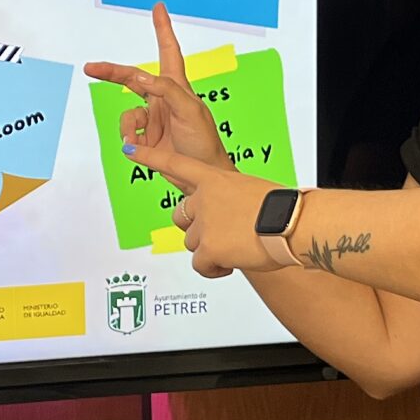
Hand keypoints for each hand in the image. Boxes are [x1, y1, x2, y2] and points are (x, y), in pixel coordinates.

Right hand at [83, 2, 231, 168]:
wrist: (201, 177)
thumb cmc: (204, 142)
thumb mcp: (190, 111)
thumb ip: (165, 90)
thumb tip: (140, 77)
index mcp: (178, 87)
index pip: (169, 51)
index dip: (162, 29)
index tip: (158, 8)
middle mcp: (163, 99)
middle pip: (132, 79)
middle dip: (112, 73)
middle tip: (91, 68)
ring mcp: (153, 119)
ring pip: (127, 113)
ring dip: (128, 126)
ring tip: (137, 141)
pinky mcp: (145, 139)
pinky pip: (127, 132)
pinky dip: (129, 140)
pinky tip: (138, 149)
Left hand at [122, 134, 278, 279]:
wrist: (291, 224)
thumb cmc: (281, 208)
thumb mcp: (249, 191)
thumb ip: (228, 198)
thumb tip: (225, 217)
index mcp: (214, 178)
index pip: (175, 165)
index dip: (150, 157)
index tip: (129, 149)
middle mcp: (203, 198)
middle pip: (182, 218)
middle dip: (197, 229)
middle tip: (225, 234)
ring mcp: (203, 223)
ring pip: (192, 243)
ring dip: (211, 250)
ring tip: (239, 246)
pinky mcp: (208, 247)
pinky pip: (201, 265)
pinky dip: (214, 269)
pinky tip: (232, 264)